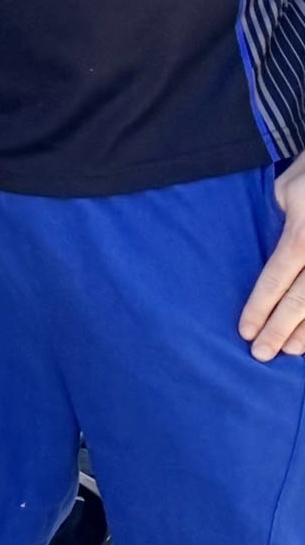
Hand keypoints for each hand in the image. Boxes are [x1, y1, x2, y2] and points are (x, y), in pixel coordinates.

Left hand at [238, 153, 304, 358]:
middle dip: (281, 329)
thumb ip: (281, 223)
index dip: (260, 307)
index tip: (245, 330)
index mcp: (303, 236)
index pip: (277, 280)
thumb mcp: (288, 190)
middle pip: (303, 301)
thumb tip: (277, 251)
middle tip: (261, 354)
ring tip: (291, 350)